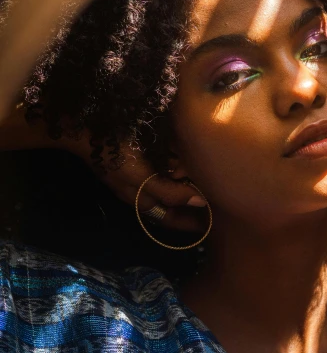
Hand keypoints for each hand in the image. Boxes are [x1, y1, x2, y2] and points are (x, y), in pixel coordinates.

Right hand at [66, 134, 208, 234]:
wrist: (83, 129)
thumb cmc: (114, 156)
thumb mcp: (142, 179)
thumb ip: (170, 192)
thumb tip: (200, 203)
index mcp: (142, 201)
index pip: (171, 219)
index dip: (191, 223)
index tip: (212, 223)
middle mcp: (142, 190)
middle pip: (172, 203)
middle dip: (191, 203)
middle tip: (216, 198)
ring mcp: (139, 173)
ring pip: (169, 183)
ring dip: (186, 182)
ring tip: (208, 179)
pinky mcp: (138, 156)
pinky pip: (162, 165)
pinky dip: (177, 164)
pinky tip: (189, 157)